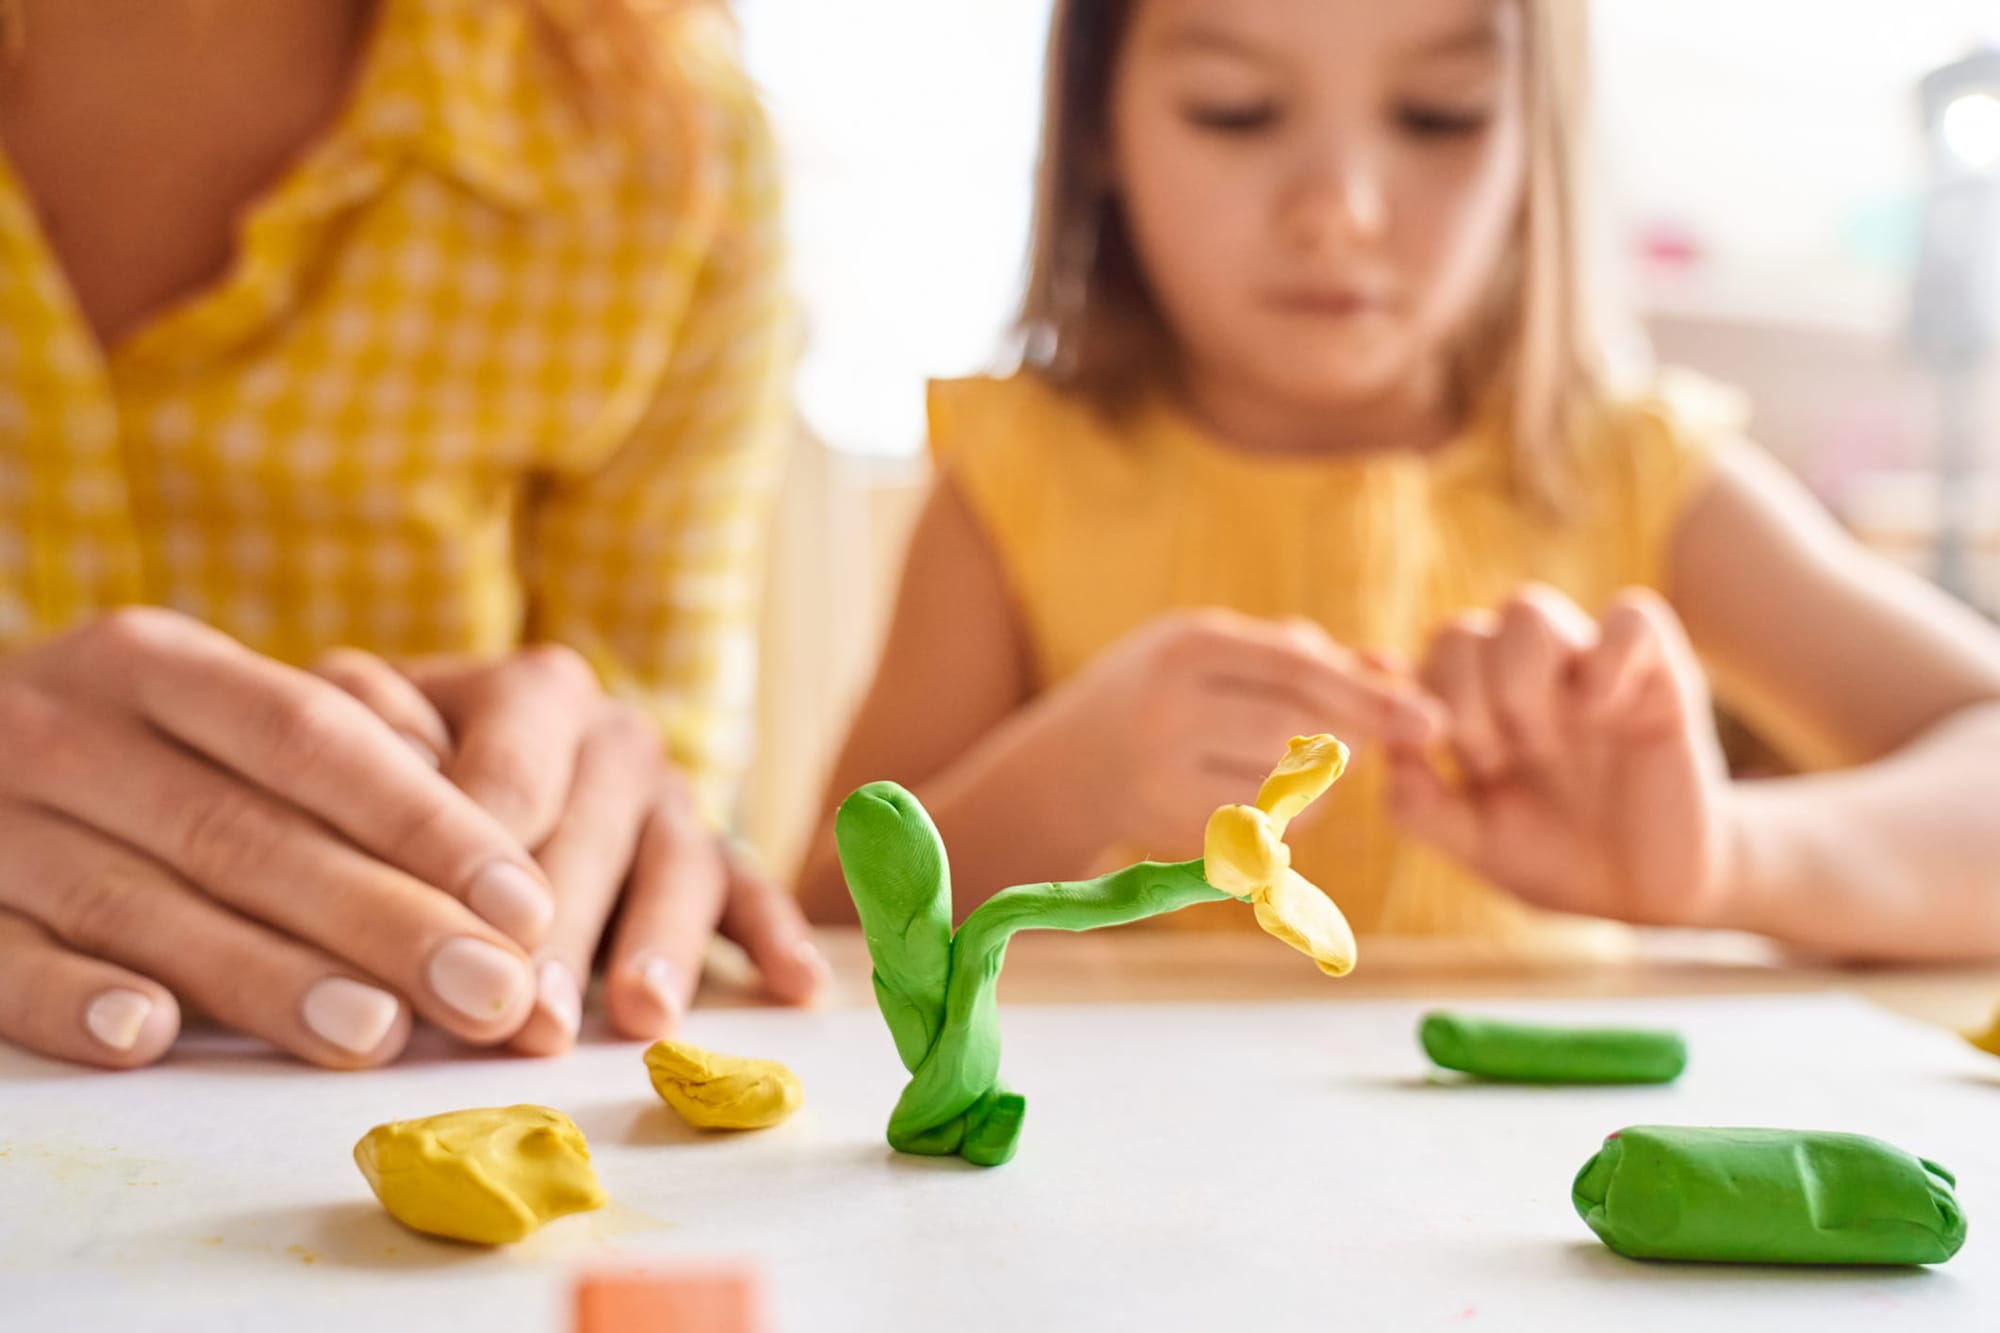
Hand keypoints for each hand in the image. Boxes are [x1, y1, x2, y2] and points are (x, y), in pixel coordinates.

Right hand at [0, 610, 553, 1069]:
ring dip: (266, 976)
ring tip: (379, 1033)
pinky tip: (153, 1037)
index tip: (525, 905)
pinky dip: (74, 999)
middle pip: (245, 832)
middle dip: (384, 919)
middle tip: (491, 994)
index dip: (426, 824)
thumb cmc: (134, 749)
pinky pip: (5, 961)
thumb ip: (347, 750)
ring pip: (143, 906)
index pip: (312, 738)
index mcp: (156, 665)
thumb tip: (488, 837)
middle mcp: (66, 729)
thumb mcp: (218, 710)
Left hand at [316, 645, 827, 1053]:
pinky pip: (751, 892)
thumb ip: (365, 736)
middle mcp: (613, 733)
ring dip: (660, 943)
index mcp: (530, 689)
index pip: (510, 776)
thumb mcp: (359, 730)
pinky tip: (798, 987)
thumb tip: (393, 766)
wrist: (464, 768)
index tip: (448, 942)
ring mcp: (669, 797)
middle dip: (562, 931)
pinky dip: (775, 938)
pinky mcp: (714, 855)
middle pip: (595, 831)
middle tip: (531, 1022)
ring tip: (642, 1018)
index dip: (478, 863)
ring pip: (678, 866)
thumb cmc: (391, 773)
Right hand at [1035, 608, 1441, 857]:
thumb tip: (1397, 668)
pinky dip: (1287, 817)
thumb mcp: (1216, 651)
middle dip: (1344, 741)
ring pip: (1288, 788)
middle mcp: (1169, 708)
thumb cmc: (1163, 691)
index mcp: (1187, 646)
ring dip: (1316, 783)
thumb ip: (1302, 654)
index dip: (1373, 696)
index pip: (1300, 670)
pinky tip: (1258, 796)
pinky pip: (1266, 831)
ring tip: (1286, 763)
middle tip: (1348, 742)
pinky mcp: (1170, 829)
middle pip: (1300, 732)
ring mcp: (1163, 775)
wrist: (1066, 766)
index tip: (1433, 721)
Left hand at [1385, 586, 1734, 925]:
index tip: (1446, 759)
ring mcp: (1585, 666)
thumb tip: (1385, 745)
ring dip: (1517, 681)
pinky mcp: (1658, 672)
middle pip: (1460, 629)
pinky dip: (1607, 655)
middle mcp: (1523, 673)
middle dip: (1462, 702)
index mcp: (1472, 702)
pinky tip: (1602, 711)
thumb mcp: (1474, 841)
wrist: (1643, 892)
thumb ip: (1419, 801)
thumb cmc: (1553, 856)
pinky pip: (1632, 615)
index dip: (1418, 703)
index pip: (1418, 660)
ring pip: (1527, 610)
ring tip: (1541, 746)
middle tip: (1493, 763)